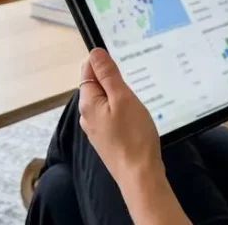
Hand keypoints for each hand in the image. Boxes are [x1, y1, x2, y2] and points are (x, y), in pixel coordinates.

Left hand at [79, 48, 162, 183]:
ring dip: (119, 95)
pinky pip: (111, 115)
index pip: (88, 70)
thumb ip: (108, 74)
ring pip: (105, 101)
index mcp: (88, 102)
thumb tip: (95, 53)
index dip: (104, 61)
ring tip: (137, 98)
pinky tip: (135, 115)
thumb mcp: (123, 98)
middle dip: (113, 78)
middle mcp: (87, 115)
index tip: (123, 62)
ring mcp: (96, 129)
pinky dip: (122, 110)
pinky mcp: (107, 138)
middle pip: (96, 85)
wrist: (140, 174)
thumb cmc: (133, 136)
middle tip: (134, 80)